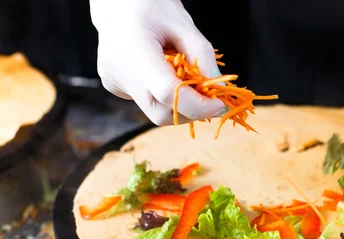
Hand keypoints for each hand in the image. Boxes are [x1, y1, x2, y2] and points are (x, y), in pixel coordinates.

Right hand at [90, 0, 223, 125]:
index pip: (168, 92)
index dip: (198, 105)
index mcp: (135, 49)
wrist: (117, 2)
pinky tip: (161, 72)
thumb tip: (219, 90)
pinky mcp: (113, 86)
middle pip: (160, 113)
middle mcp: (119, 70)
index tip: (219, 103)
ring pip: (154, 112)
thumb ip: (203, 56)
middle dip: (191, 110)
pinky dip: (163, 96)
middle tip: (208, 96)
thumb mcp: (183, 24)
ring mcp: (113, 81)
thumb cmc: (152, 7)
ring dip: (179, 104)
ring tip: (184, 79)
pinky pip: (146, 102)